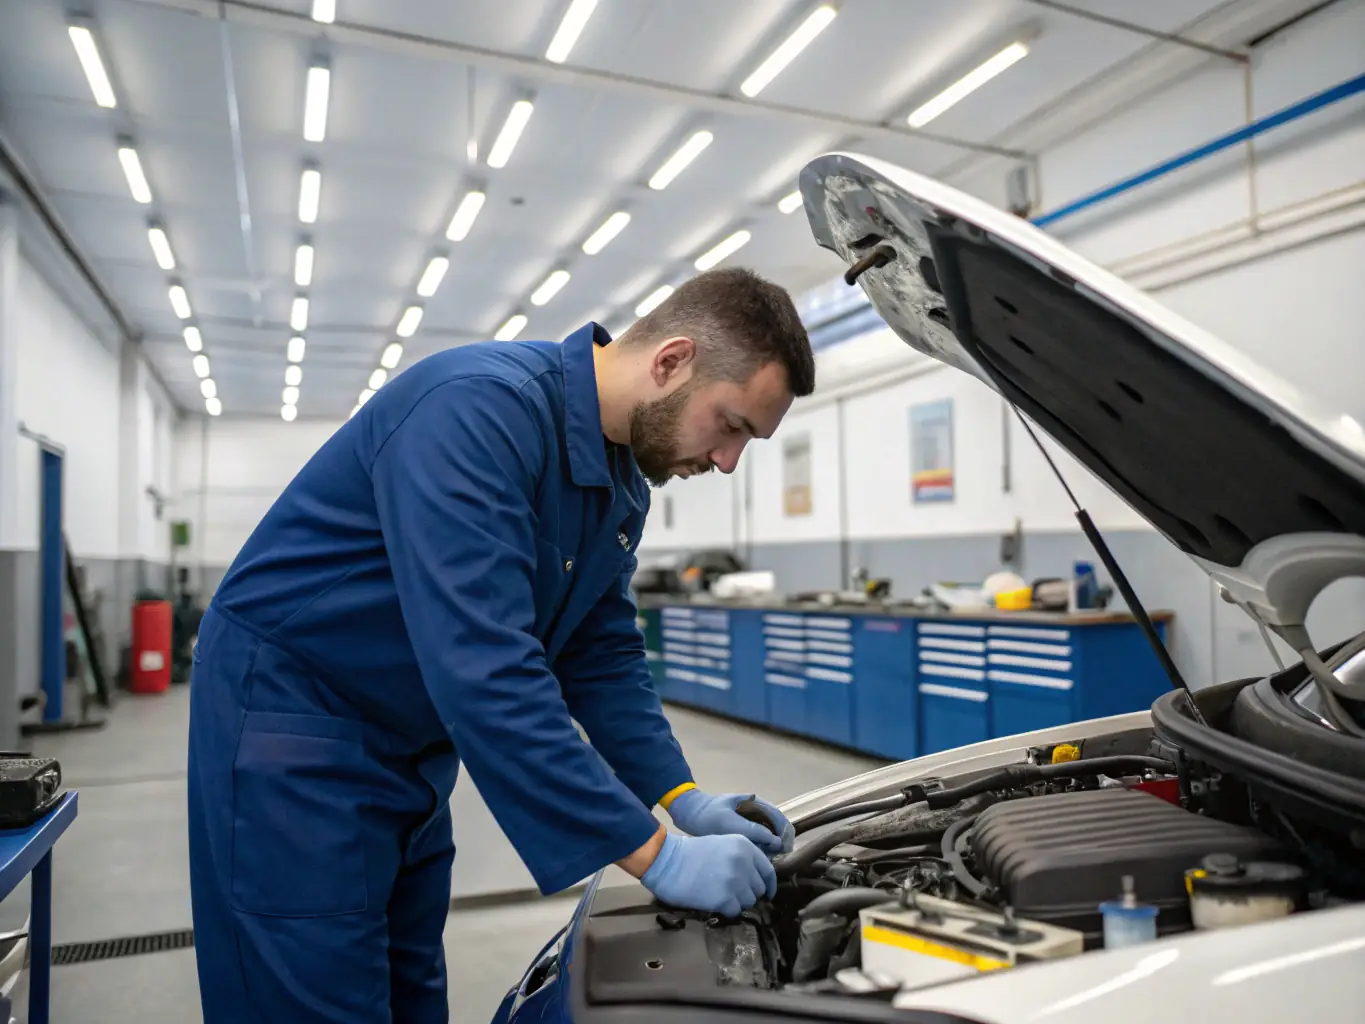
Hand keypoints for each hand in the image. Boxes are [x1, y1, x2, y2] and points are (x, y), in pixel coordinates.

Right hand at [640, 833, 776, 916]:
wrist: (668, 862)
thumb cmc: (691, 853)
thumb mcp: (723, 845)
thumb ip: (742, 858)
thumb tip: (754, 878)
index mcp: (745, 846)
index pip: (768, 871)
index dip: (769, 885)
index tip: (766, 893)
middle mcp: (744, 862)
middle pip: (759, 888)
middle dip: (749, 893)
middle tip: (733, 892)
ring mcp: (736, 881)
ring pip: (749, 901)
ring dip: (738, 902)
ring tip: (721, 895)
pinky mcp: (725, 898)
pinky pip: (736, 911)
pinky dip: (727, 910)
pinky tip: (715, 901)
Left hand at [667, 789, 794, 854]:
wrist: (688, 814)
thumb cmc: (708, 816)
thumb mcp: (729, 823)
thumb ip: (753, 831)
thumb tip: (777, 842)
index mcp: (756, 804)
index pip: (780, 819)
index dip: (785, 836)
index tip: (783, 852)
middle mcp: (757, 812)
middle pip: (778, 829)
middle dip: (780, 846)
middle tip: (775, 863)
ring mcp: (751, 822)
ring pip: (769, 838)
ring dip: (771, 851)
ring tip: (766, 865)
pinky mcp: (744, 832)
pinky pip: (759, 843)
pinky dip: (761, 852)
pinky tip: (756, 863)